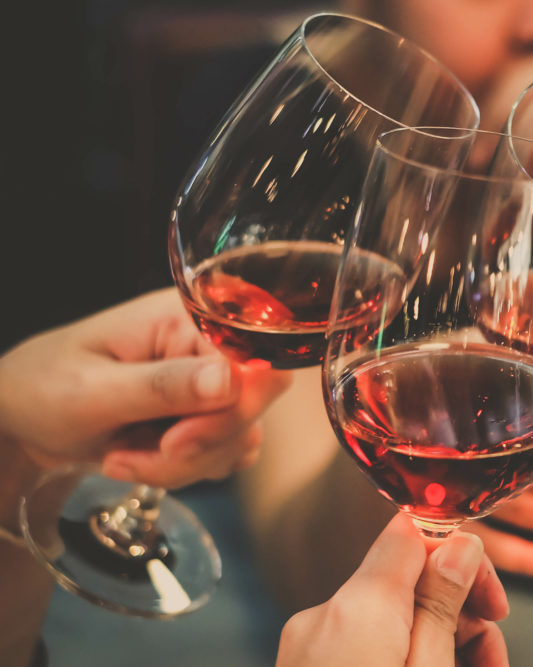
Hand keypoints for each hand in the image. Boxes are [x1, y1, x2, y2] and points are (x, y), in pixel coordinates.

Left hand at [0, 288, 290, 486]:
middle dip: (198, 447)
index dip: (229, 411)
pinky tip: (143, 460)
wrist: (21, 417)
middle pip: (253, 406)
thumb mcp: (90, 390)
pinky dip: (188, 470)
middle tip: (138, 456)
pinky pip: (227, 453)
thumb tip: (232, 380)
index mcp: (188, 318)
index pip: (255, 362)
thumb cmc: (42, 387)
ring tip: (124, 457)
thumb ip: (162, 386)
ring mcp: (212, 382)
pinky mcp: (208, 415)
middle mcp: (210, 345)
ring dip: (184, 465)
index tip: (173, 442)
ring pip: (240, 437)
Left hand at [276, 514, 508, 666]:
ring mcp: (305, 648)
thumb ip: (441, 608)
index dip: (459, 557)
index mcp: (357, 609)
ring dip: (438, 642)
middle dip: (458, 612)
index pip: (411, 533)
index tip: (490, 598)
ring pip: (386, 620)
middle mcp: (323, 618)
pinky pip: (361, 646)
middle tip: (494, 655)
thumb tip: (460, 544)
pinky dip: (400, 657)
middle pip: (405, 583)